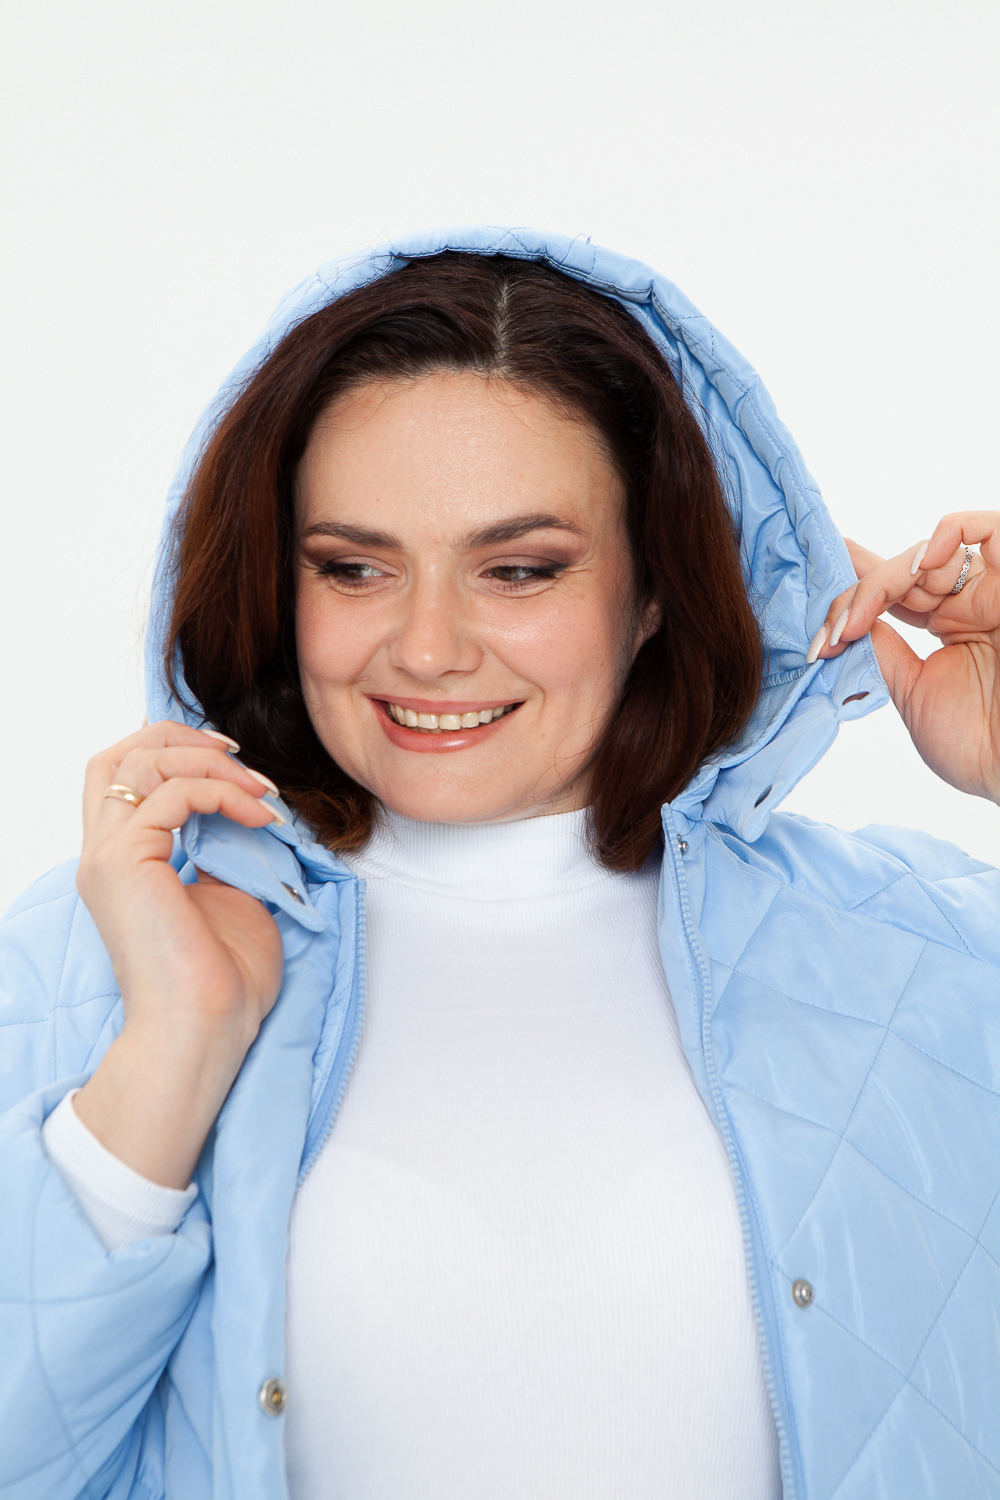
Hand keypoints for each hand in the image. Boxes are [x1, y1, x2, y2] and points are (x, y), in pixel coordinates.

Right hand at [73, 721, 285, 1186]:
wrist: (205, 1029)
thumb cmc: (220, 983)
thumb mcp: (229, 896)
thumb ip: (226, 850)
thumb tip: (250, 811)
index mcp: (121, 863)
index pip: (120, 774)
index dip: (170, 746)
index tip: (230, 754)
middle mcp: (103, 855)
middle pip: (118, 754)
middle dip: (181, 737)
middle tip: (238, 752)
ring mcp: (109, 857)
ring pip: (142, 761)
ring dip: (211, 762)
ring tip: (261, 789)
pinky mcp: (126, 862)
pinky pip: (174, 792)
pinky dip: (224, 792)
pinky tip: (261, 816)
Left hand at [809, 511, 999, 803]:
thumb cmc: (980, 746)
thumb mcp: (915, 695)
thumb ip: (885, 654)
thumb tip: (851, 621)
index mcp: (950, 628)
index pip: (897, 592)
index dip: (855, 589)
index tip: (819, 606)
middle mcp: (971, 604)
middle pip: (902, 571)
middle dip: (856, 595)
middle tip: (832, 632)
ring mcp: (993, 591)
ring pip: (930, 553)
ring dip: (886, 578)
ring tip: (861, 618)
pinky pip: (986, 529)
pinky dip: (948, 532)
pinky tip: (920, 565)